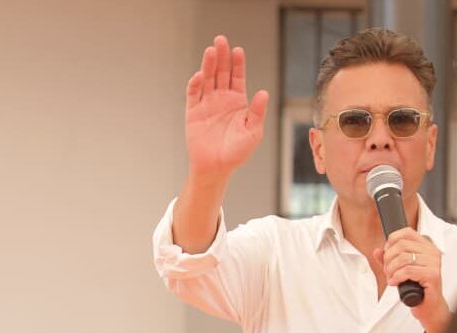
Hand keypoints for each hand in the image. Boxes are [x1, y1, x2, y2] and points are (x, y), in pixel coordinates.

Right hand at [185, 35, 268, 177]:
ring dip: (208, 65)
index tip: (238, 50)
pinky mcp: (193, 112)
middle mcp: (222, 99)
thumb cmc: (237, 152)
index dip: (237, 63)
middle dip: (221, 56)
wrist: (216, 168)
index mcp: (238, 101)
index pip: (237, 77)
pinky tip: (200, 75)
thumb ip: (257, 112)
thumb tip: (263, 93)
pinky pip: (193, 94)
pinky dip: (195, 84)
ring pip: (207, 79)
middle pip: (221, 72)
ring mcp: (207, 104)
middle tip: (221, 40)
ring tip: (210, 51)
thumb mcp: (253, 132)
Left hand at [372, 229, 450, 332]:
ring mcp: (434, 263)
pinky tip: (396, 282)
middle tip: (388, 271)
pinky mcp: (432, 274)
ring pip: (402, 258)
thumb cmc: (416, 287)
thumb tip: (377, 251)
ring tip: (392, 278)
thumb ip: (387, 259)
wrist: (428, 305)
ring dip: (391, 270)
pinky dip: (396, 277)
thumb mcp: (398, 270)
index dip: (391, 243)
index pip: (406, 233)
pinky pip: (407, 271)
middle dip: (388, 260)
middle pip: (401, 246)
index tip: (387, 255)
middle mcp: (432, 252)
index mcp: (426, 246)